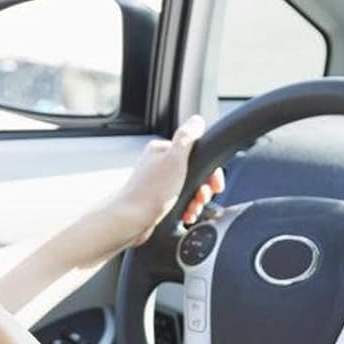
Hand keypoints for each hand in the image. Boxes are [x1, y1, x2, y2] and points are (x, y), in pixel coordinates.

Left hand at [96, 114, 225, 255]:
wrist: (129, 222)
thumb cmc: (150, 192)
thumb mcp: (175, 159)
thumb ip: (187, 138)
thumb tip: (197, 120)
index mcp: (162, 151)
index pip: (196, 154)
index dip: (210, 170)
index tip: (215, 184)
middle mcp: (158, 165)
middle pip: (194, 173)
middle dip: (203, 188)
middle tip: (202, 198)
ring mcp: (156, 184)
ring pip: (188, 190)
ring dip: (196, 201)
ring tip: (193, 209)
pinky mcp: (155, 201)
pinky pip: (179, 203)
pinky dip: (186, 209)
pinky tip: (186, 216)